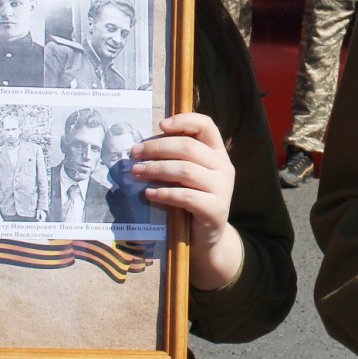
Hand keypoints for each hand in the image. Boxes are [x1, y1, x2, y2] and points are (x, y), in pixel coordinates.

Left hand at [133, 112, 241, 289]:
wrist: (207, 238)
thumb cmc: (191, 200)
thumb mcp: (186, 175)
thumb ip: (174, 158)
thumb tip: (141, 147)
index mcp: (217, 152)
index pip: (206, 125)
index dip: (183, 120)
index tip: (159, 125)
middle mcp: (224, 167)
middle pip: (188, 147)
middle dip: (156, 148)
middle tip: (134, 154)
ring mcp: (222, 188)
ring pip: (185, 170)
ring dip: (156, 169)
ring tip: (136, 172)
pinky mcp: (215, 209)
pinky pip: (186, 196)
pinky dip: (164, 193)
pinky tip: (149, 193)